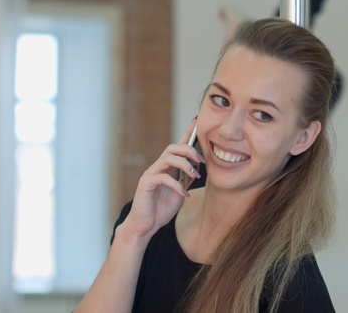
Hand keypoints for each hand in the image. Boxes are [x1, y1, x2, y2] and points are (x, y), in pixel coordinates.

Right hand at [121, 119, 205, 239]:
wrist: (146, 226)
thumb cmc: (161, 209)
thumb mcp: (180, 192)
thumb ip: (187, 180)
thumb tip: (198, 167)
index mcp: (167, 168)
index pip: (178, 146)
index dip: (187, 133)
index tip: (197, 121)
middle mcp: (158, 167)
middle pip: (172, 148)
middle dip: (189, 150)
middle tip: (202, 160)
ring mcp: (150, 174)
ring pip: (167, 158)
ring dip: (184, 165)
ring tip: (195, 175)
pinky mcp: (146, 184)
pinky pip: (163, 178)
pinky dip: (176, 185)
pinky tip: (184, 194)